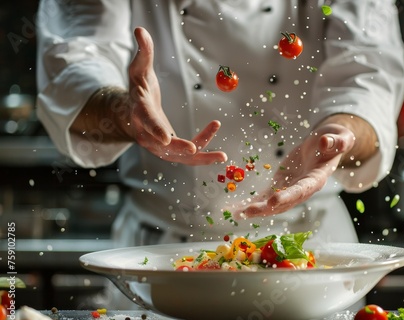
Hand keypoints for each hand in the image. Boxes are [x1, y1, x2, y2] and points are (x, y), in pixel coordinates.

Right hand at [128, 27, 226, 164]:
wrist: (131, 112)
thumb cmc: (138, 89)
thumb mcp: (138, 69)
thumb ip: (143, 53)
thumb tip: (140, 29)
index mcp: (140, 113)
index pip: (147, 122)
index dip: (155, 130)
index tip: (166, 138)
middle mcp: (147, 134)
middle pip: (163, 146)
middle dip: (180, 149)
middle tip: (195, 149)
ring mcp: (159, 146)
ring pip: (179, 157)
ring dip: (200, 157)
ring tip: (222, 156)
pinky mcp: (170, 150)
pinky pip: (188, 153)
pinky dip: (203, 148)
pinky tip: (217, 137)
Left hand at [234, 122, 354, 217]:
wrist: (329, 143)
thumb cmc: (336, 140)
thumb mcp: (341, 138)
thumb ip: (336, 142)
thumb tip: (325, 141)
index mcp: (317, 178)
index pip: (301, 190)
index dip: (287, 196)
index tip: (272, 201)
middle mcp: (303, 188)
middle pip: (284, 202)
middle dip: (265, 208)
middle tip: (247, 211)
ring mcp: (291, 188)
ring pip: (273, 203)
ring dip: (256, 208)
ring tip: (237, 212)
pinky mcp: (282, 184)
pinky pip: (267, 195)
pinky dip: (253, 201)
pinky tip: (238, 206)